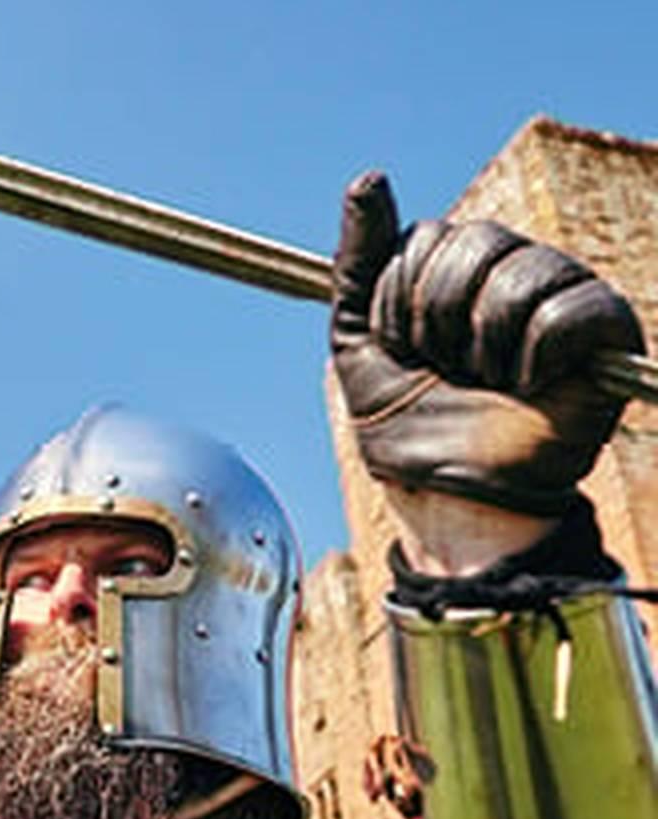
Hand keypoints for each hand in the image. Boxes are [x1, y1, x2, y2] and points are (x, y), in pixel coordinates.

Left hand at [330, 172, 644, 529]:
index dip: (401, 301)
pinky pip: (570, 311)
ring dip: (483, 343)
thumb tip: (367, 179)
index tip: (405, 348)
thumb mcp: (358, 337)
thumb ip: (359, 261)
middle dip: (438, 317)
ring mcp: (566, 294)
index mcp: (460, 268)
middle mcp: (516, 269)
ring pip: (519, 273)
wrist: (445, 490)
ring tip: (486, 380)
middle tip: (447, 366)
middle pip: (473, 241)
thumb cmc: (405, 421)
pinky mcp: (610, 331)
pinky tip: (527, 385)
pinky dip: (533, 357)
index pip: (427, 236)